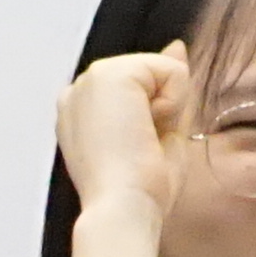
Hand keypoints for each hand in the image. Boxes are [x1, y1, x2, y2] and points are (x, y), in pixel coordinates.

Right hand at [57, 46, 192, 223]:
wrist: (122, 208)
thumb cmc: (136, 190)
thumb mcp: (161, 131)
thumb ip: (166, 90)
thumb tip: (176, 47)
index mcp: (81, 111)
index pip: (137, 89)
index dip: (154, 115)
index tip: (137, 149)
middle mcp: (79, 91)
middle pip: (148, 76)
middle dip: (159, 108)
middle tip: (141, 146)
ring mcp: (90, 80)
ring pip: (159, 69)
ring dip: (165, 105)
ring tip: (142, 139)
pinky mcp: (108, 74)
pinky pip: (170, 69)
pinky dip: (173, 100)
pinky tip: (147, 129)